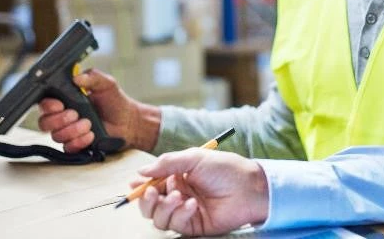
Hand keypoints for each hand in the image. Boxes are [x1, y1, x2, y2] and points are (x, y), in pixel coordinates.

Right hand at [36, 68, 160, 151]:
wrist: (128, 122)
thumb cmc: (116, 101)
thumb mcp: (107, 84)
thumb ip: (93, 77)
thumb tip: (77, 77)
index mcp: (66, 99)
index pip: (45, 103)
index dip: (48, 105)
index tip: (59, 105)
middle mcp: (63, 116)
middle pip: (44, 122)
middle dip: (59, 120)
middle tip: (76, 114)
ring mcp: (68, 131)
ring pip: (56, 135)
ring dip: (72, 130)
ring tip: (89, 124)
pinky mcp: (75, 144)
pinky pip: (67, 147)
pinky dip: (79, 141)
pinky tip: (91, 135)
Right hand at [135, 148, 268, 234]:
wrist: (249, 187)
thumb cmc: (225, 169)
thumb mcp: (194, 158)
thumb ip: (167, 163)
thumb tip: (141, 171)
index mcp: (178, 176)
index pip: (152, 183)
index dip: (140, 185)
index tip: (134, 183)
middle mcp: (179, 194)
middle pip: (150, 204)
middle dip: (145, 199)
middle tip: (151, 193)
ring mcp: (185, 210)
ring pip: (158, 217)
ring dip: (163, 207)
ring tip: (178, 196)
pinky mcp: (193, 225)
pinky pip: (175, 224)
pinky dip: (180, 214)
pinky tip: (192, 204)